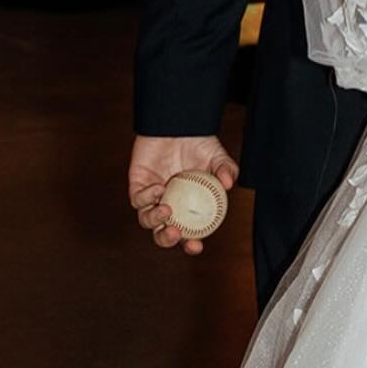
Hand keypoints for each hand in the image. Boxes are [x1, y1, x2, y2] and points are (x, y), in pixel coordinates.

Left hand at [128, 134, 238, 254]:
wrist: (178, 122)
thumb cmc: (198, 143)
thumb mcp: (218, 157)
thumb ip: (226, 170)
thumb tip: (229, 184)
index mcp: (186, 207)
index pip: (187, 233)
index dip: (190, 244)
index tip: (196, 245)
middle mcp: (168, 205)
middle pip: (162, 233)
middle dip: (167, 240)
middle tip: (177, 234)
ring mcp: (151, 198)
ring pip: (146, 220)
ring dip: (155, 220)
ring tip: (167, 210)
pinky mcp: (137, 185)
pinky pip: (137, 199)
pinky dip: (147, 197)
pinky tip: (159, 187)